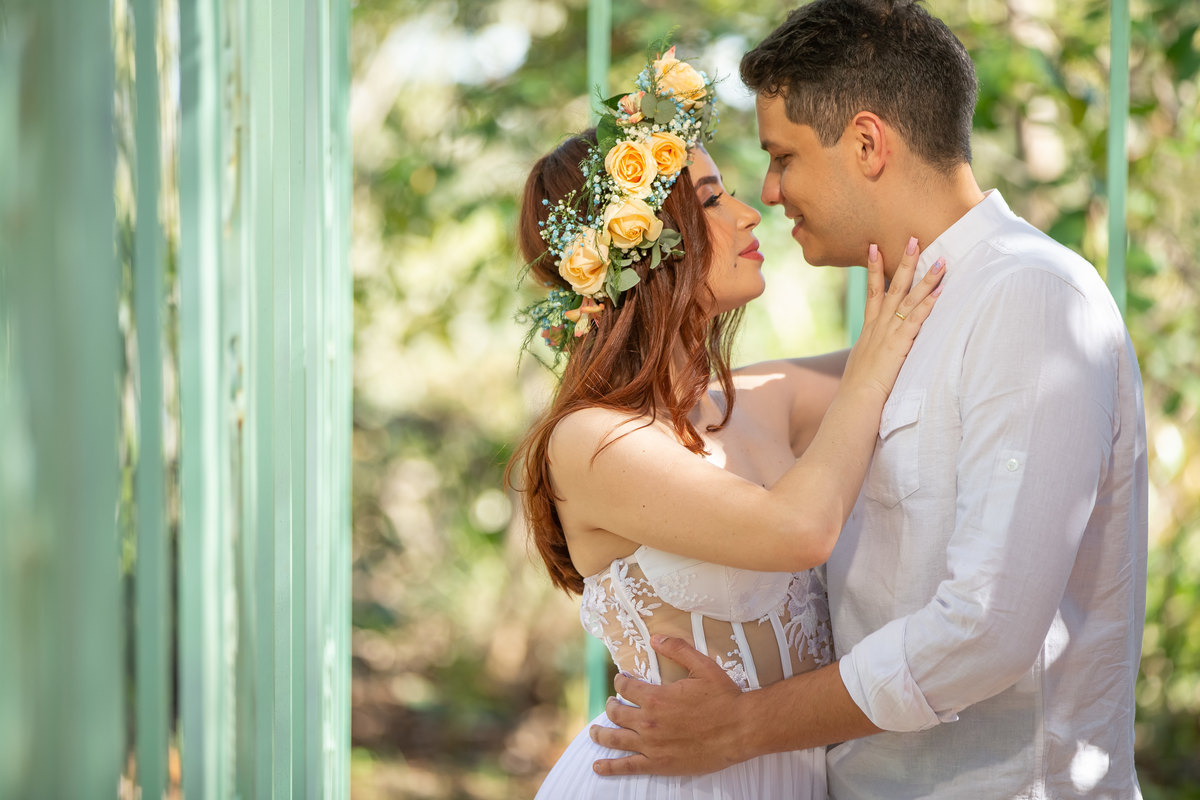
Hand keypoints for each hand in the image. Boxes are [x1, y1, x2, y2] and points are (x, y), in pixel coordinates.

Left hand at [590, 635, 746, 775]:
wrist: (741, 729)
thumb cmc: (724, 697)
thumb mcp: (702, 666)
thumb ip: (677, 649)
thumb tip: (655, 637)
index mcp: (656, 697)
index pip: (625, 686)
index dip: (620, 681)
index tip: (621, 680)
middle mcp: (648, 721)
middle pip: (616, 712)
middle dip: (610, 705)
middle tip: (611, 704)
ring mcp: (651, 745)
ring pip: (615, 738)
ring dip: (600, 734)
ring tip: (594, 732)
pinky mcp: (659, 764)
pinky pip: (627, 766)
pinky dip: (609, 767)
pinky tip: (598, 767)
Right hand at [842, 237, 943, 400]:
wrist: (853, 405)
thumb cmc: (857, 394)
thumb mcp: (861, 368)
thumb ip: (869, 357)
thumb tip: (871, 359)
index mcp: (868, 332)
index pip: (872, 293)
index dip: (873, 270)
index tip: (874, 247)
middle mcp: (877, 328)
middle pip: (891, 288)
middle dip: (903, 263)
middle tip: (913, 239)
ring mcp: (888, 335)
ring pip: (907, 300)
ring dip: (924, 279)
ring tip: (940, 259)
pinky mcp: (898, 346)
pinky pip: (916, 320)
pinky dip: (928, 305)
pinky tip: (940, 292)